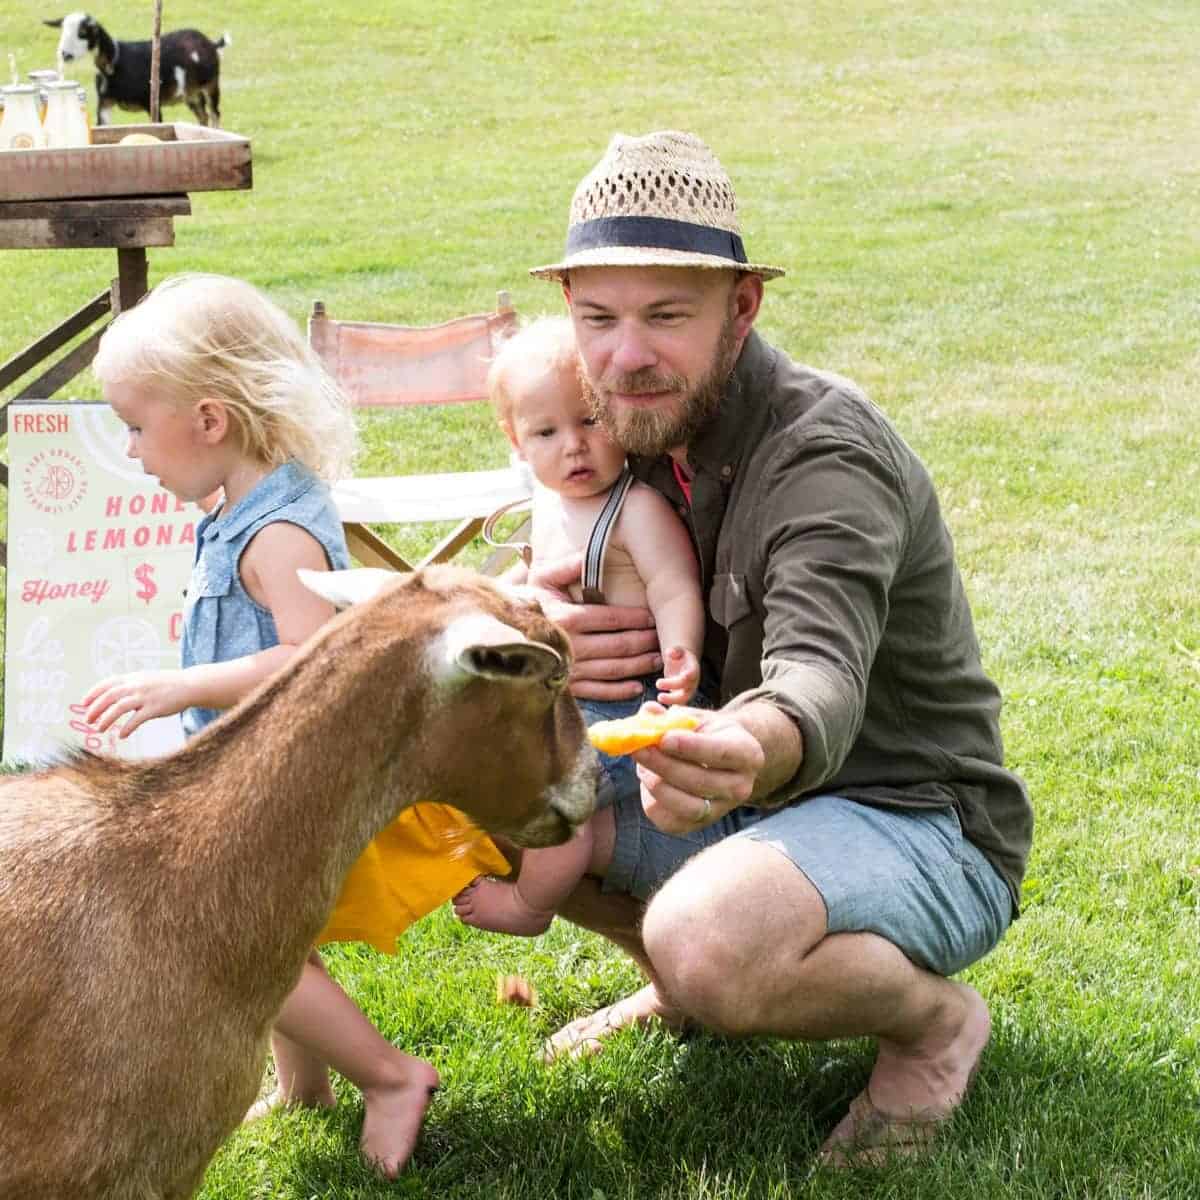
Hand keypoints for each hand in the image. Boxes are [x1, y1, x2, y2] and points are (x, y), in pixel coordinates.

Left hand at [81, 670, 190, 737]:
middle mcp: (136, 685)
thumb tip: (112, 694)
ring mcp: (145, 697)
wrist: (189, 685)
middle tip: (87, 721)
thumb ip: (130, 684)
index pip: (106, 684)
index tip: (83, 704)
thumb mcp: (146, 679)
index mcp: (132, 678)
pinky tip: (121, 735)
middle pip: (109, 697)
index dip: (92, 694)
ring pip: (119, 708)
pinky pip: (136, 719)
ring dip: (106, 719)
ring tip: (99, 729)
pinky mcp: (155, 708)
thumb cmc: (167, 684)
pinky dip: (127, 728)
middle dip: (95, 709)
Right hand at [528, 553, 660, 700]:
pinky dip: (618, 691)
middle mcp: (569, 645)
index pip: (610, 618)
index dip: (636, 618)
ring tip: (657, 659)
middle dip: (643, 642)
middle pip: (617, 645)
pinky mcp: (565, 687)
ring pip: (612, 669)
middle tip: (662, 639)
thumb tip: (589, 555)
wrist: (499, 633)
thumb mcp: (543, 578)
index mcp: (565, 618)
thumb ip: (568, 566)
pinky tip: (636, 686)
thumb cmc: (526, 603)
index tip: (654, 617)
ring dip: (638, 665)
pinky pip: (597, 691)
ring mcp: (567, 669)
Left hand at [632, 706, 765, 834]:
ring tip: (641, 764)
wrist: (720, 760)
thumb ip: (671, 716)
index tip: (663, 739)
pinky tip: (648, 780)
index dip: (690, 746)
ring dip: (655, 783)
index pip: (720, 752)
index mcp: (748, 753)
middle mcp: (741, 786)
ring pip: (685, 805)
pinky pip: (671, 821)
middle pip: (698, 781)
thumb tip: (647, 713)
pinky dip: (652, 801)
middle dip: (662, 764)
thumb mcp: (696, 718)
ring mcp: (722, 809)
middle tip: (638, 748)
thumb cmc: (706, 734)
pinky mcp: (700, 825)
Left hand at [656, 646, 699, 705]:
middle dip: (674, 695)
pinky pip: (675, 704)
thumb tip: (669, 652)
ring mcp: (686, 692)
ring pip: (681, 701)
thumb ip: (675, 650)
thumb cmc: (679, 656)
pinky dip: (668, 707)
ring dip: (671, 701)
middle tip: (659, 692)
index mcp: (693, 671)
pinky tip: (658, 708)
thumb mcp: (678, 650)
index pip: (692, 675)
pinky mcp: (679, 697)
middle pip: (686, 693)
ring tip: (659, 697)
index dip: (687, 677)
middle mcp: (691, 684)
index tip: (682, 677)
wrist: (682, 663)